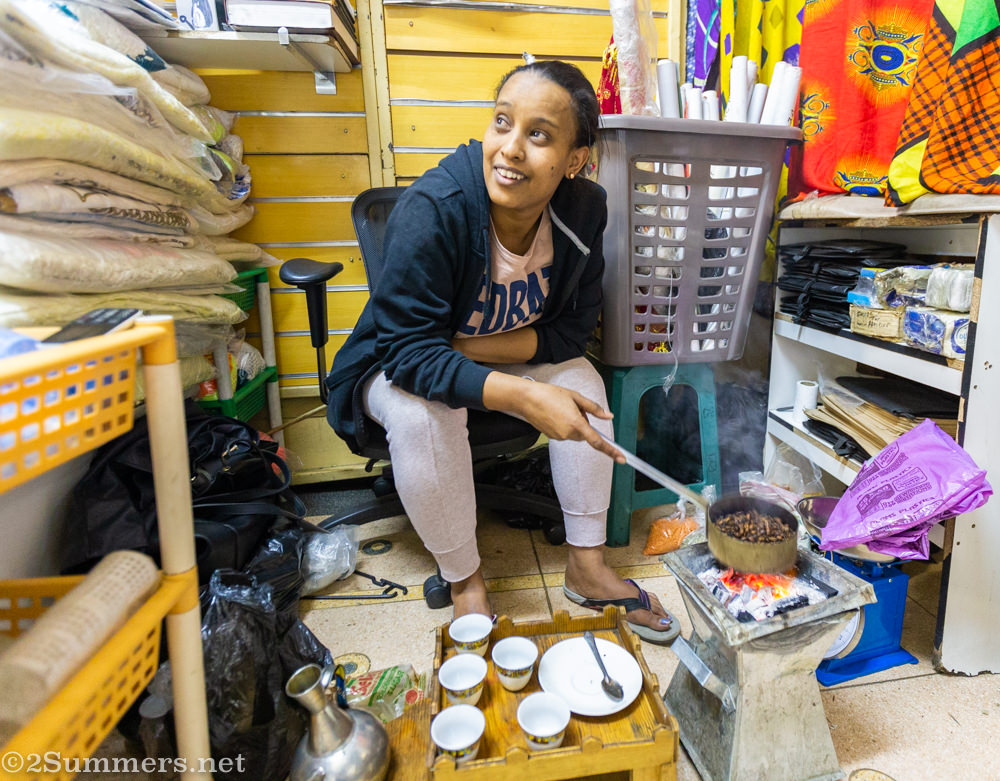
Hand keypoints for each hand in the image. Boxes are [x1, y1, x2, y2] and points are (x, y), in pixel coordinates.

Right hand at [482, 373, 622, 461]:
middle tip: (574, 408)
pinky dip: (564, 425)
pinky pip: (565, 433)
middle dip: (584, 423)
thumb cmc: (549, 395)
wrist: (527, 399)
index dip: (611, 450)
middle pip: (585, 434)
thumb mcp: (575, 397)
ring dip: (573, 424)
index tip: (621, 458)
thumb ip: (594, 408)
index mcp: (576, 423)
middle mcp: (568, 433)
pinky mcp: (552, 437)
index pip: (597, 441)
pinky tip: (555, 414)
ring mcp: (559, 437)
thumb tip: (608, 416)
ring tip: (561, 409)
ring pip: (575, 434)